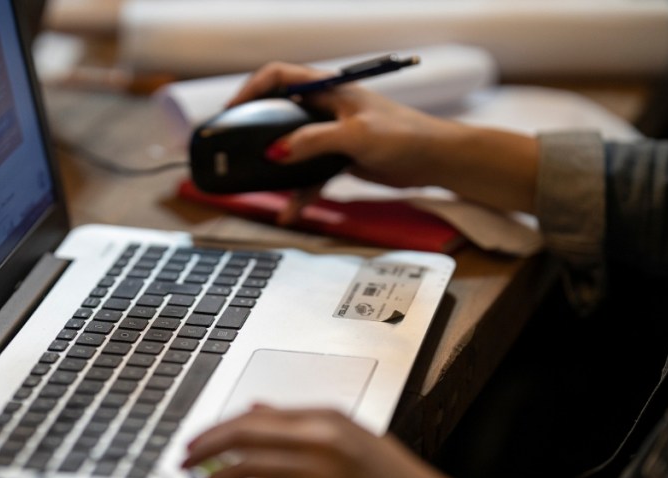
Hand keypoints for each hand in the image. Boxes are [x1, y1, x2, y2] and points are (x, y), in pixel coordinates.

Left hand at [182, 405, 534, 477]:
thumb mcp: (349, 436)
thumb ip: (300, 421)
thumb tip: (256, 408)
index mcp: (325, 417)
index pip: (253, 415)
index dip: (215, 430)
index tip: (195, 442)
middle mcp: (320, 438)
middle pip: (242, 435)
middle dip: (203, 450)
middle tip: (182, 464)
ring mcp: (322, 473)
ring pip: (245, 469)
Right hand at [230, 62, 539, 218]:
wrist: (435, 160)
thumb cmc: (405, 135)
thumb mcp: (355, 135)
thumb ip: (313, 141)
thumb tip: (277, 151)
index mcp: (329, 89)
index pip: (279, 76)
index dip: (251, 88)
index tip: (232, 109)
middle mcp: (326, 108)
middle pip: (279, 112)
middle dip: (255, 129)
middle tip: (234, 145)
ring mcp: (332, 133)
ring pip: (293, 148)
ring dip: (277, 169)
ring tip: (257, 183)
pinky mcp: (340, 158)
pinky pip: (310, 174)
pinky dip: (300, 192)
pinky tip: (291, 210)